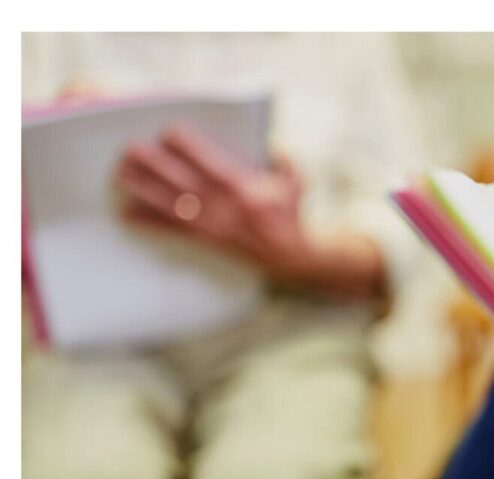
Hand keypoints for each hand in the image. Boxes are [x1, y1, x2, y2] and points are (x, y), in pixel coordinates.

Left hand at [116, 125, 383, 296]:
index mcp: (244, 189)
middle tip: (131, 148)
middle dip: (155, 165)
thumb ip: (282, 157)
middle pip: (182, 182)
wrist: (290, 256)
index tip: (170, 131)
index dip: (188, 146)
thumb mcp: (296, 180)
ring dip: (143, 188)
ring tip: (121, 173)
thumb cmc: (291, 213)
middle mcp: (224, 208)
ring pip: (170, 204)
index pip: (210, 163)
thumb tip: (264, 140)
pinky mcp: (206, 240)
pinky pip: (171, 231)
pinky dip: (148, 223)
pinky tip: (126, 213)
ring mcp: (212, 225)